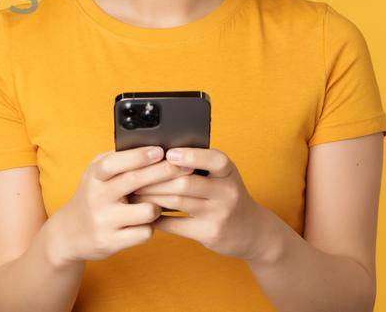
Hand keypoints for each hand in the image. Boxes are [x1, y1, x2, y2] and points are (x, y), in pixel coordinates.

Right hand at [45, 146, 194, 263]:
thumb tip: (154, 147)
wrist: (70, 233)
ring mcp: (103, 220)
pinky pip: (145, 232)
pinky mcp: (111, 242)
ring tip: (155, 205)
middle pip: (134, 182)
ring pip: (147, 211)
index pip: (115, 163)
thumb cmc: (93, 197)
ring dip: (157, 207)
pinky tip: (144, 224)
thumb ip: (118, 161)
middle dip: (163, 172)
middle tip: (185, 167)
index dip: (138, 156)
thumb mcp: (96, 175)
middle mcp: (96, 197)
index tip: (160, 150)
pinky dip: (149, 227)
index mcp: (93, 176)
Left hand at [129, 147, 278, 261]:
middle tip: (133, 177)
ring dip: (151, 197)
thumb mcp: (223, 177)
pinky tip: (145, 212)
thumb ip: (199, 165)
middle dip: (155, 179)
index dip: (190, 155)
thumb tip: (158, 151)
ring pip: (177, 202)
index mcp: (228, 172)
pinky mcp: (209, 233)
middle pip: (185, 182)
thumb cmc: (227, 196)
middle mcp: (227, 191)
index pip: (213, 159)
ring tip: (134, 193)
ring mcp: (219, 214)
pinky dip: (157, 218)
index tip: (168, 153)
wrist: (252, 231)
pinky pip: (176, 224)